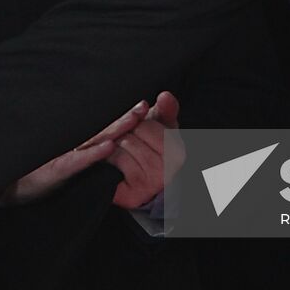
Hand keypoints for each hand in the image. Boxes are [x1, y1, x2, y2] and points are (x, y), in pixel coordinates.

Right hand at [0, 100, 152, 205]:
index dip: (121, 117)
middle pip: (102, 127)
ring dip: (115, 128)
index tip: (143, 106)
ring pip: (93, 138)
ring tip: (134, 118)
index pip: (102, 127)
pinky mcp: (56, 170)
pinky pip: (78, 161)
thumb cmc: (35, 175)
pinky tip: (110, 147)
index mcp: (74, 142)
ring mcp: (62, 154)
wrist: (10, 190)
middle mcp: (70, 144)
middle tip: (143, 105)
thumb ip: (82, 152)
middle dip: (123, 116)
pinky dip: (94, 154)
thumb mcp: (62, 163)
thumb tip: (107, 143)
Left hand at [109, 90, 182, 208]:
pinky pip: (117, 165)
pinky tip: (115, 164)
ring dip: (115, 148)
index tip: (137, 128)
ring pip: (122, 149)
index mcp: (178, 150)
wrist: (141, 182)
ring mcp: (152, 182)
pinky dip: (111, 161)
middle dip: (124, 134)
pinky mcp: (135, 193)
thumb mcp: (161, 126)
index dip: (136, 123)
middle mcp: (168, 168)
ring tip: (120, 151)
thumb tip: (165, 96)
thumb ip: (166, 109)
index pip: (146, 124)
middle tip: (126, 140)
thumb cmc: (151, 148)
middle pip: (132, 135)